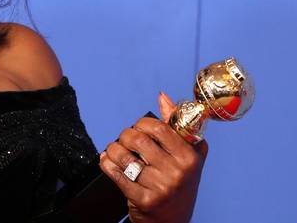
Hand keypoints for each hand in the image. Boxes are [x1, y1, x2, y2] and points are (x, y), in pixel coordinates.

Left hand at [99, 92, 208, 222]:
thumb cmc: (178, 184)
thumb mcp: (186, 156)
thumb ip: (175, 125)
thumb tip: (163, 97)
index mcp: (190, 158)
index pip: (158, 127)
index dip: (141, 124)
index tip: (139, 129)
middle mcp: (177, 173)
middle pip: (136, 139)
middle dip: (124, 136)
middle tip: (125, 141)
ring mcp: (160, 188)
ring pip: (122, 155)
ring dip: (112, 150)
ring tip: (115, 152)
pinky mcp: (143, 200)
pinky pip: (114, 172)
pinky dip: (105, 163)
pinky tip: (107, 162)